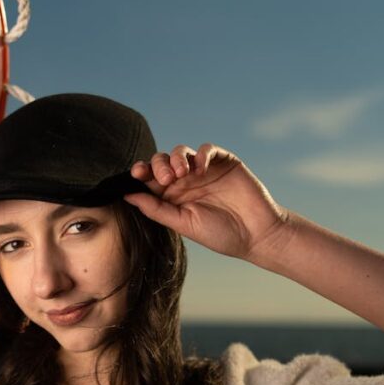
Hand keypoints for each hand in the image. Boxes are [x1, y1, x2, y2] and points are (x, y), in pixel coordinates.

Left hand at [124, 144, 289, 259]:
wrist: (256, 235)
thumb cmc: (220, 234)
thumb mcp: (183, 224)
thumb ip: (156, 209)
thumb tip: (127, 195)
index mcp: (172, 197)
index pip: (150, 179)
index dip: (141, 172)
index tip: (136, 174)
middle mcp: (185, 181)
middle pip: (162, 161)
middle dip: (158, 165)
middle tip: (166, 179)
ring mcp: (204, 170)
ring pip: (181, 152)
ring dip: (176, 159)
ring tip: (181, 173)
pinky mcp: (223, 162)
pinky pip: (207, 149)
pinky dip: (200, 155)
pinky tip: (200, 170)